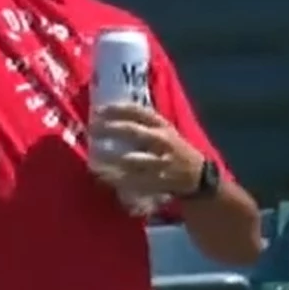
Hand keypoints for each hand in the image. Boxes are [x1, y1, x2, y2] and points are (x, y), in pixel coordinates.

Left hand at [87, 102, 206, 198]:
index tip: (98, 110)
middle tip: (91, 129)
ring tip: (92, 159)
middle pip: (133, 131)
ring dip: (109, 159)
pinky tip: (101, 175)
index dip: (117, 109)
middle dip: (110, 129)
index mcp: (162, 125)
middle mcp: (162, 141)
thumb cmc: (174, 149)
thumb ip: (143, 123)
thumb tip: (111, 113)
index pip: (138, 111)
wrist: (197, 176)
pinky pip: (132, 180)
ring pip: (130, 159)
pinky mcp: (157, 181)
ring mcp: (160, 162)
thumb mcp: (164, 130)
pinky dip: (115, 178)